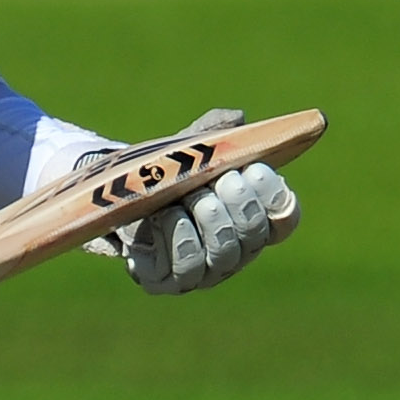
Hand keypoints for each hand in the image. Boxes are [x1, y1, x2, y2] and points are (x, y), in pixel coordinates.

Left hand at [79, 111, 298, 296]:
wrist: (116, 198)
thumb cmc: (165, 174)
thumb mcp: (189, 148)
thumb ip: (214, 132)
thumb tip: (237, 119)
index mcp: (251, 220)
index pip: (283, 220)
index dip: (276, 198)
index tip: (257, 170)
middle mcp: (233, 252)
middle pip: (252, 236)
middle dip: (241, 205)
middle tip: (225, 179)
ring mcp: (201, 271)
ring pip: (221, 254)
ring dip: (211, 221)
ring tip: (194, 196)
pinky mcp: (166, 281)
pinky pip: (182, 267)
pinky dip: (176, 236)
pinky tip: (164, 215)